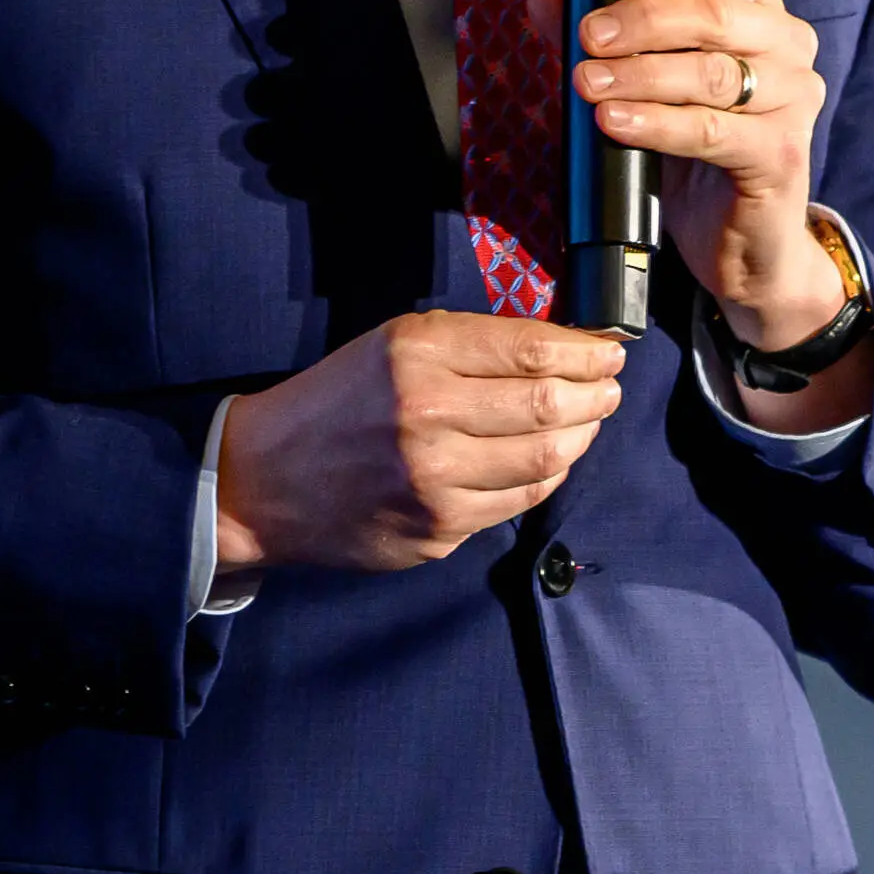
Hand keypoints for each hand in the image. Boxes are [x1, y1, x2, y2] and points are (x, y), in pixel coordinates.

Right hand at [211, 311, 633, 574]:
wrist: (263, 481)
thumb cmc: (336, 401)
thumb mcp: (393, 346)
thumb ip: (473, 345)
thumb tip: (563, 347)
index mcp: (416, 354)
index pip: (532, 348)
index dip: (587, 350)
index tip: (610, 350)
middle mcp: (427, 413)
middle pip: (550, 404)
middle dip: (597, 393)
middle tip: (610, 387)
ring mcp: (434, 479)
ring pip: (546, 458)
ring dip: (582, 436)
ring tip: (588, 421)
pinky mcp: (438, 528)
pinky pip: (519, 501)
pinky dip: (548, 476)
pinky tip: (550, 459)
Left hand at [574, 0, 853, 344]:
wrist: (740, 241)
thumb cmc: (692, 153)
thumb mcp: (644, 88)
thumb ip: (602, 40)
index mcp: (757, 13)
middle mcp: (787, 46)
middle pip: (715, 13)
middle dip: (642, 21)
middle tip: (587, 38)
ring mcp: (794, 99)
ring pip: (711, 73)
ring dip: (640, 75)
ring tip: (588, 84)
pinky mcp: (784, 153)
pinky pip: (713, 131)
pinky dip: (658, 125)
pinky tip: (615, 123)